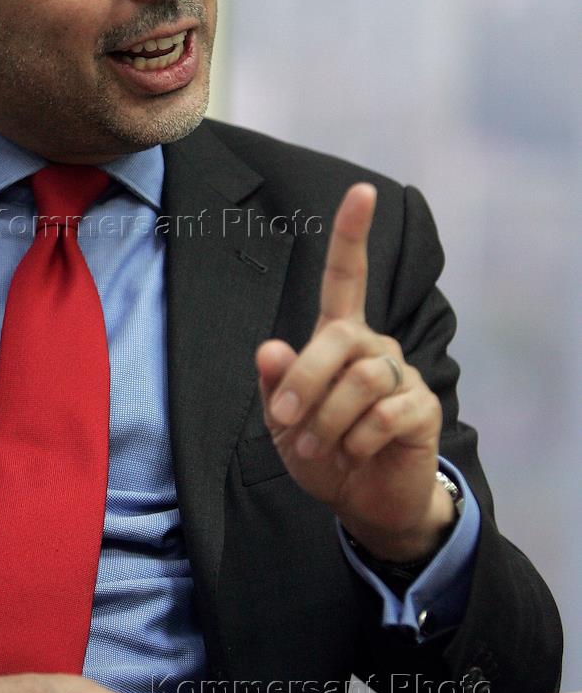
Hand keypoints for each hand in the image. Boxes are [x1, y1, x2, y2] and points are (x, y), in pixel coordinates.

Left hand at [256, 183, 452, 562]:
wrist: (364, 502)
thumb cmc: (321, 451)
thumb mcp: (284, 422)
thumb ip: (276, 385)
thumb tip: (269, 347)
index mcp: (339, 337)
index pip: (346, 276)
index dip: (352, 233)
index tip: (360, 191)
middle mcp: (374, 346)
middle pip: (341, 338)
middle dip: (305, 380)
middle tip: (286, 420)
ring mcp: (402, 375)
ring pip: (361, 380)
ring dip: (329, 421)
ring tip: (320, 448)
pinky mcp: (424, 408)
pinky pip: (386, 414)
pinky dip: (358, 440)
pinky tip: (355, 454)